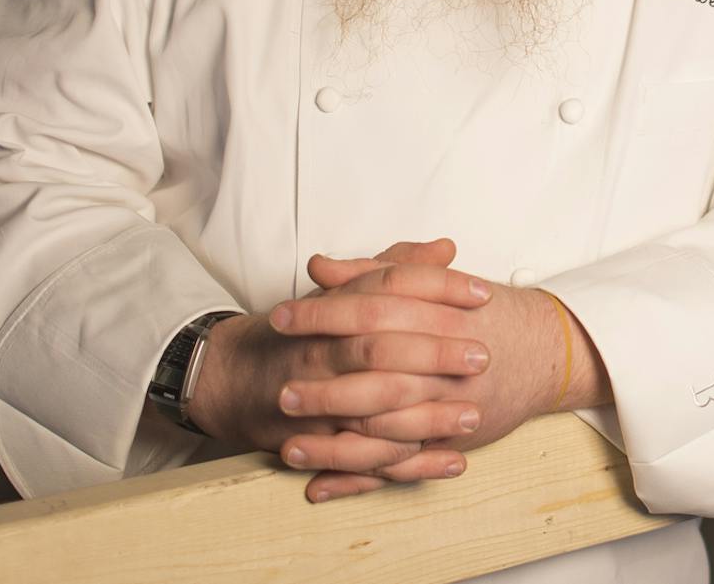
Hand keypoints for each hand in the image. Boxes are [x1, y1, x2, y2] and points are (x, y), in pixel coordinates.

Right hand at [187, 239, 492, 499]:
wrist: (231, 380)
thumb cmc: (300, 334)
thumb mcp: (343, 293)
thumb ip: (396, 270)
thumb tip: (446, 249)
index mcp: (331, 309)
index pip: (388, 289)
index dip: (438, 289)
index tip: (482, 295)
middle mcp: (321, 352)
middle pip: (381, 348)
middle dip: (435, 353)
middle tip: (482, 355)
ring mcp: (316, 401)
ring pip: (374, 408)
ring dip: (428, 415)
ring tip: (472, 415)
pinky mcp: (316, 445)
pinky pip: (365, 458)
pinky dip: (410, 463)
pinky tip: (451, 461)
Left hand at [283, 245, 604, 499]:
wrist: (546, 348)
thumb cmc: (482, 313)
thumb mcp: (431, 285)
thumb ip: (375, 272)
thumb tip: (320, 268)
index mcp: (437, 312)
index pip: (373, 307)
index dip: (324, 312)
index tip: (282, 317)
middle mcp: (446, 360)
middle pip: (378, 370)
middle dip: (325, 384)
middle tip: (280, 391)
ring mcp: (449, 404)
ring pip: (386, 428)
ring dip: (335, 441)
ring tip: (288, 445)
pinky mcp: (449, 440)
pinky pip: (399, 465)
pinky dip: (357, 478)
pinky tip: (318, 484)